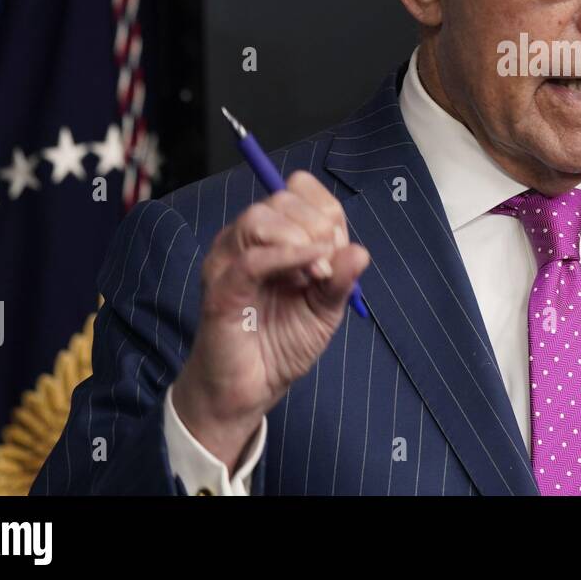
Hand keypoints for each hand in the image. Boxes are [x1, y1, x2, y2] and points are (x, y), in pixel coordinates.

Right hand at [172, 171, 369, 468]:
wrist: (250, 389)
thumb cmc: (281, 344)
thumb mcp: (325, 309)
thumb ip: (341, 278)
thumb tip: (359, 251)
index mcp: (273, 236)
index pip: (299, 190)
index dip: (326, 212)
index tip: (337, 249)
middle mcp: (246, 240)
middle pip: (283, 200)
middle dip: (319, 227)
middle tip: (328, 268)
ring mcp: (229, 261)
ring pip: (261, 218)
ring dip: (301, 240)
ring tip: (316, 275)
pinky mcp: (221, 288)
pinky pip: (251, 259)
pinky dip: (287, 257)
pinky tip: (309, 272)